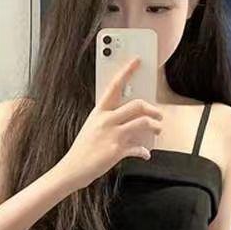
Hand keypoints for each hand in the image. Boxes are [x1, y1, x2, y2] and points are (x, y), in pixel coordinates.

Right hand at [60, 55, 162, 190]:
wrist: (72, 169)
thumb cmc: (82, 149)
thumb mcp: (93, 128)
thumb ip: (109, 121)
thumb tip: (129, 120)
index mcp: (99, 112)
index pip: (114, 86)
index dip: (127, 71)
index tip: (137, 61)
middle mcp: (106, 120)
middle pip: (137, 104)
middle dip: (153, 109)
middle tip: (158, 114)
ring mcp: (112, 135)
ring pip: (143, 123)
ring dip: (155, 126)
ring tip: (157, 130)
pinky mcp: (117, 151)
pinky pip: (138, 148)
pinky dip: (144, 151)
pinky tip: (145, 153)